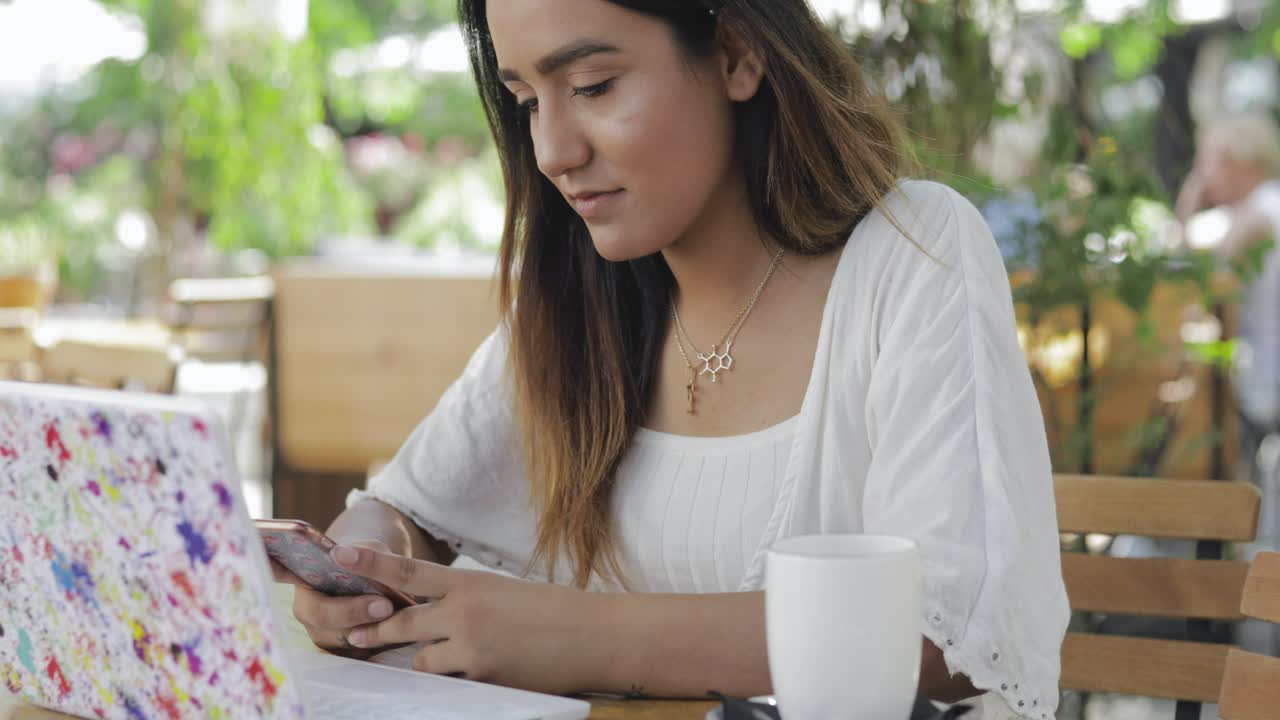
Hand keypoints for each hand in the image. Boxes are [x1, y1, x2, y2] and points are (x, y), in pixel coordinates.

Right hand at [270, 539, 400, 658]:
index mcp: (302, 576)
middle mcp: (305, 608)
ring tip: (394, 617)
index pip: (274, 571)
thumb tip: (346, 556)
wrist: (381, 580)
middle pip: (318, 614)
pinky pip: (355, 653)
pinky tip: (394, 633)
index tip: (270, 559)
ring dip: (367, 631)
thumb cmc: (369, 560)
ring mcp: (321, 632)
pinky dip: (376, 644)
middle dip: (350, 611)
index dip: (268, 566)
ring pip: (337, 639)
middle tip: (383, 605)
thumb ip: (361, 554)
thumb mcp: (369, 549)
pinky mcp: (341, 651)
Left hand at [329, 543, 611, 693]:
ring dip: (428, 662)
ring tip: (450, 658)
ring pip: (422, 661)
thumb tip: (434, 617)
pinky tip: (478, 673)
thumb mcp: (503, 592)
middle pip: (402, 623)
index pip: (407, 573)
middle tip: (355, 635)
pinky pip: (451, 683)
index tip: (338, 556)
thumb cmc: (553, 610)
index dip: (369, 564)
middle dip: (376, 631)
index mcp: (470, 583)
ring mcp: (472, 648)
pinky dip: (456, 680)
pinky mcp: (483, 678)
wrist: (593, 635)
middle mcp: (464, 613)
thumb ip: (464, 601)